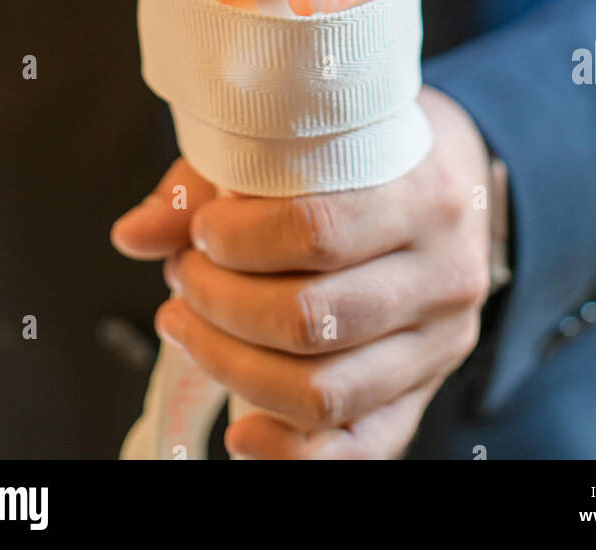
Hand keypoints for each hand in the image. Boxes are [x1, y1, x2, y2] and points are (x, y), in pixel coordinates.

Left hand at [111, 86, 503, 459]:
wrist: (461, 174)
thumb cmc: (371, 151)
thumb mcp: (304, 140)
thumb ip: (216, 181)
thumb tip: (134, 234)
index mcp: (421, 196)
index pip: (316, 232)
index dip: (238, 241)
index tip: (203, 230)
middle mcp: (443, 275)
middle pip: (310, 320)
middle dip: (219, 305)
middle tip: (184, 278)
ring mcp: (440, 343)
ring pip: (323, 391)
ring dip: (232, 366)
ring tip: (190, 326)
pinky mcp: (425, 391)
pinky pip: (361, 448)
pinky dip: (290, 455)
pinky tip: (240, 435)